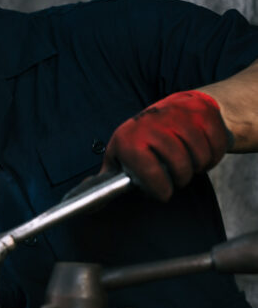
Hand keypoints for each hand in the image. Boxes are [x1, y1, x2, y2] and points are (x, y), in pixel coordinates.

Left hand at [100, 90, 230, 200]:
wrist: (173, 107)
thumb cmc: (142, 138)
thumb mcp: (120, 154)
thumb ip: (109, 177)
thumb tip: (91, 201)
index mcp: (129, 139)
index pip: (146, 168)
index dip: (158, 186)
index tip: (164, 194)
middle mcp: (152, 124)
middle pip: (178, 162)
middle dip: (181, 178)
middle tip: (178, 180)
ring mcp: (178, 115)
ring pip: (199, 153)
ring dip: (198, 167)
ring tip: (190, 168)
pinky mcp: (202, 112)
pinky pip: (216, 143)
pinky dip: (214, 156)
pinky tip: (203, 157)